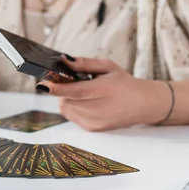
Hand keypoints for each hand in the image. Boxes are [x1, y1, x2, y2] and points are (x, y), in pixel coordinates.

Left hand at [37, 56, 171, 131]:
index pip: (74, 91)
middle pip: (65, 101)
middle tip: (72, 83)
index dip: (56, 88)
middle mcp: (98, 109)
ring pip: (66, 109)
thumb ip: (84, 64)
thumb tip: (63, 60)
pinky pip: (72, 116)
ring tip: (84, 93)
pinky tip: (86, 102)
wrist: (145, 105)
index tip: (42, 84)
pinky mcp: (93, 129)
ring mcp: (95, 122)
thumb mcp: (108, 67)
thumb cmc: (125, 83)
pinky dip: (73, 108)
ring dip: (67, 99)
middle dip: (62, 91)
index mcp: (103, 90)